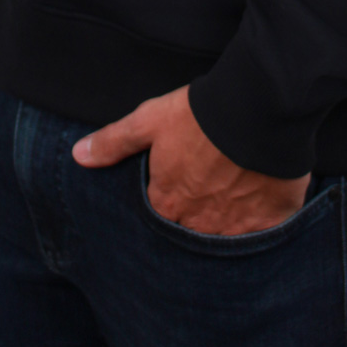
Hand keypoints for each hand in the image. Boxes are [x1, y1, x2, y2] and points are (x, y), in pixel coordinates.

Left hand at [72, 85, 310, 235]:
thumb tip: (79, 155)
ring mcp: (233, 229)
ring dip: (224, 224)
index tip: (175, 191)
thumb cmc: (199, 114)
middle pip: (191, 233)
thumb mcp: (149, 121)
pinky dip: (258, 225)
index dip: (166, 205)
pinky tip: (259, 208)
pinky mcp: (267, 223)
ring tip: (230, 200)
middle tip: (205, 195)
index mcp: (167, 204)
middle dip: (193, 221)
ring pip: (224, 238)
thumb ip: (114, 142)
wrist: (257, 108)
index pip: (159, 219)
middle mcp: (197, 225)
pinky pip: (260, 236)